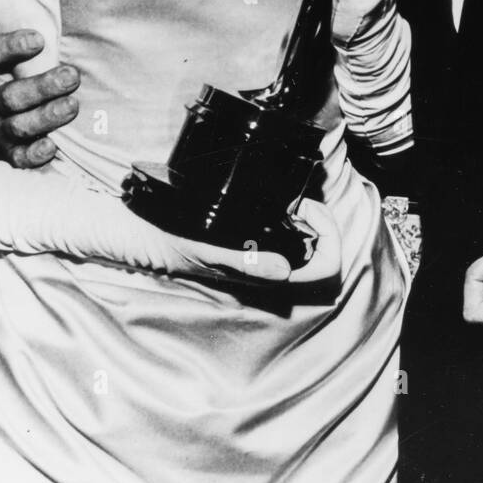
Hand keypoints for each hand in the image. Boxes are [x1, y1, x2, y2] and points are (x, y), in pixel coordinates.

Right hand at [0, 30, 79, 167]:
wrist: (48, 104)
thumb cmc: (50, 67)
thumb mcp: (45, 50)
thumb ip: (52, 36)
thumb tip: (62, 16)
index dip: (12, 47)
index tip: (40, 39)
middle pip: (9, 95)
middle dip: (42, 86)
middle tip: (72, 77)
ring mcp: (0, 128)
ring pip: (16, 126)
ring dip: (45, 117)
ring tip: (72, 106)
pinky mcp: (13, 152)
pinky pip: (19, 157)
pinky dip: (33, 154)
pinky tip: (52, 146)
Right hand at [144, 198, 341, 286]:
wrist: (153, 241)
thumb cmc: (179, 247)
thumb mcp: (210, 252)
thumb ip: (247, 263)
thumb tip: (285, 271)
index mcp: (265, 279)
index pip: (324, 269)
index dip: (329, 236)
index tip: (307, 209)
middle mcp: (271, 275)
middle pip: (325, 258)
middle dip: (325, 226)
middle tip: (305, 203)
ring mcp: (266, 263)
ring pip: (312, 250)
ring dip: (313, 224)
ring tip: (296, 203)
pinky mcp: (256, 250)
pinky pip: (292, 242)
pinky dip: (298, 223)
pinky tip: (284, 208)